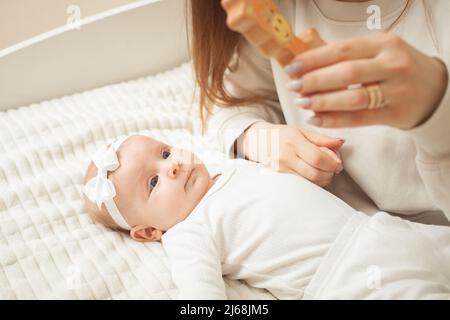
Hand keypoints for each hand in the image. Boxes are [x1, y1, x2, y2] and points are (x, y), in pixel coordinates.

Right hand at [240, 121, 344, 186]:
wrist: (258, 142)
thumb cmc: (282, 136)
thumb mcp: (301, 132)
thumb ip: (322, 139)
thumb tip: (341, 143)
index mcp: (293, 141)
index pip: (317, 157)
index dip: (332, 163)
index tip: (338, 163)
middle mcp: (285, 156)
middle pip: (315, 173)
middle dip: (330, 173)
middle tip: (334, 169)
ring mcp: (280, 170)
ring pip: (309, 182)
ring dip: (323, 179)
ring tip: (324, 171)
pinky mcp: (279, 179)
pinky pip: (302, 185)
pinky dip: (312, 182)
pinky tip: (313, 175)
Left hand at [285, 33, 448, 128]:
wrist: (434, 90)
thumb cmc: (396, 68)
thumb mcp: (378, 52)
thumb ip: (347, 55)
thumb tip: (305, 61)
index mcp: (384, 43)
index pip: (341, 49)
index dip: (313, 59)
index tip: (292, 68)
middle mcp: (392, 64)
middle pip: (345, 73)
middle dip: (314, 81)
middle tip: (293, 87)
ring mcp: (396, 90)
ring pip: (353, 97)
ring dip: (322, 102)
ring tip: (302, 103)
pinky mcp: (396, 113)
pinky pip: (360, 119)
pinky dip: (334, 120)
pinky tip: (316, 119)